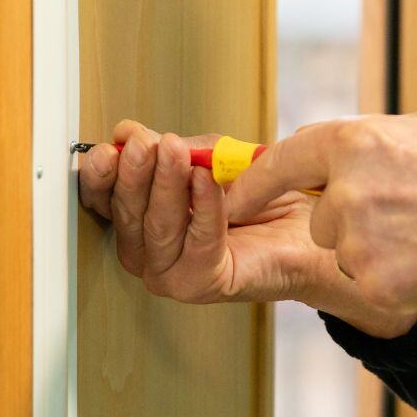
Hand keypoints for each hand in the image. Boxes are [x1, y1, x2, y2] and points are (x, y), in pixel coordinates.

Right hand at [77, 120, 416, 336]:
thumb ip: (174, 151)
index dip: (101, 173)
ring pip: (158, 227)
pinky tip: (207, 179)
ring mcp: (172, 272)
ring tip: (174, 152)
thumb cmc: (262, 196)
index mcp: (141, 219)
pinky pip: (198, 242)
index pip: (105, 198)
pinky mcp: (203, 283)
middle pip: (126, 212)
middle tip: (145, 142)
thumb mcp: (211, 159)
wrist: (314, 227)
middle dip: (135, 173)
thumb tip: (126, 133)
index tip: (110, 145)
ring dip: (165, 185)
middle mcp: (149, 251)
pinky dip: (202, 208)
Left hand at [228, 110, 416, 316]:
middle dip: (351, 221)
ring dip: (374, 250)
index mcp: (355, 141)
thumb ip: (372, 139)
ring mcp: (356, 239)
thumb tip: (339, 146)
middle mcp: (346, 189)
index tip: (238, 196)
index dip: (259, 180)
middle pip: (322, 217)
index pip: (285, 160)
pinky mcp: (372, 281)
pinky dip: (396, 278)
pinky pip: (368, 282)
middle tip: (407, 215)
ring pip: (344, 252)